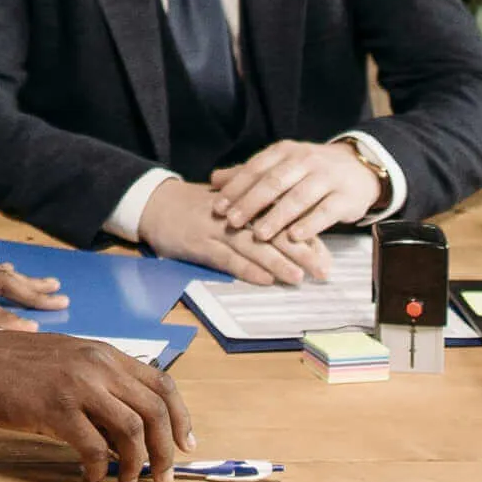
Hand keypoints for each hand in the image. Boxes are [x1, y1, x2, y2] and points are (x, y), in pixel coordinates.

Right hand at [0, 327, 190, 481]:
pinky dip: (99, 468)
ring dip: (136, 464)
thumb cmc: (19, 367)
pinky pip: (93, 447)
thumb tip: (128, 434)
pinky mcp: (56, 408)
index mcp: (105, 354)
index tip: (185, 445)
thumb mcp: (69, 365)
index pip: (162, 385)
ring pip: (131, 430)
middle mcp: (98, 365)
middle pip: (154, 411)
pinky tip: (91, 476)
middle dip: (165, 451)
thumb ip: (101, 389)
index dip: (181, 419)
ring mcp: (78, 385)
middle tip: (163, 478)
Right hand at [138, 174, 323, 285]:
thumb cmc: (197, 206)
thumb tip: (292, 232)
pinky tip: (264, 280)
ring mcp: (216, 229)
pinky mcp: (199, 244)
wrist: (155, 203)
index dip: (305, 235)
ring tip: (299, 277)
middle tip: (323, 270)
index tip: (327, 254)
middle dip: (301, 252)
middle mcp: (235, 214)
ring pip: (253, 246)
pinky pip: (226, 258)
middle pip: (273, 231)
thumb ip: (257, 214)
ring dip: (277, 262)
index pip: (282, 216)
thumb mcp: (229, 203)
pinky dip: (246, 269)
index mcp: (246, 202)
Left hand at [209, 138, 382, 249]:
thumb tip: (214, 180)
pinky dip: (309, 224)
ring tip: (260, 234)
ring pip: (299, 197)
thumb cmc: (311, 171)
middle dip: (251, 202)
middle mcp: (305, 161)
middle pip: (274, 182)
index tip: (218, 207)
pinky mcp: (345, 196)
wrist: (359, 168)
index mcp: (285, 151)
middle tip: (233, 221)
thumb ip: (249, 174)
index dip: (236, 188)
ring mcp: (327, 177)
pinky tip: (295, 237)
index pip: (256, 168)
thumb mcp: (281, 166)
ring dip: (277, 216)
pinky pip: (326, 211)